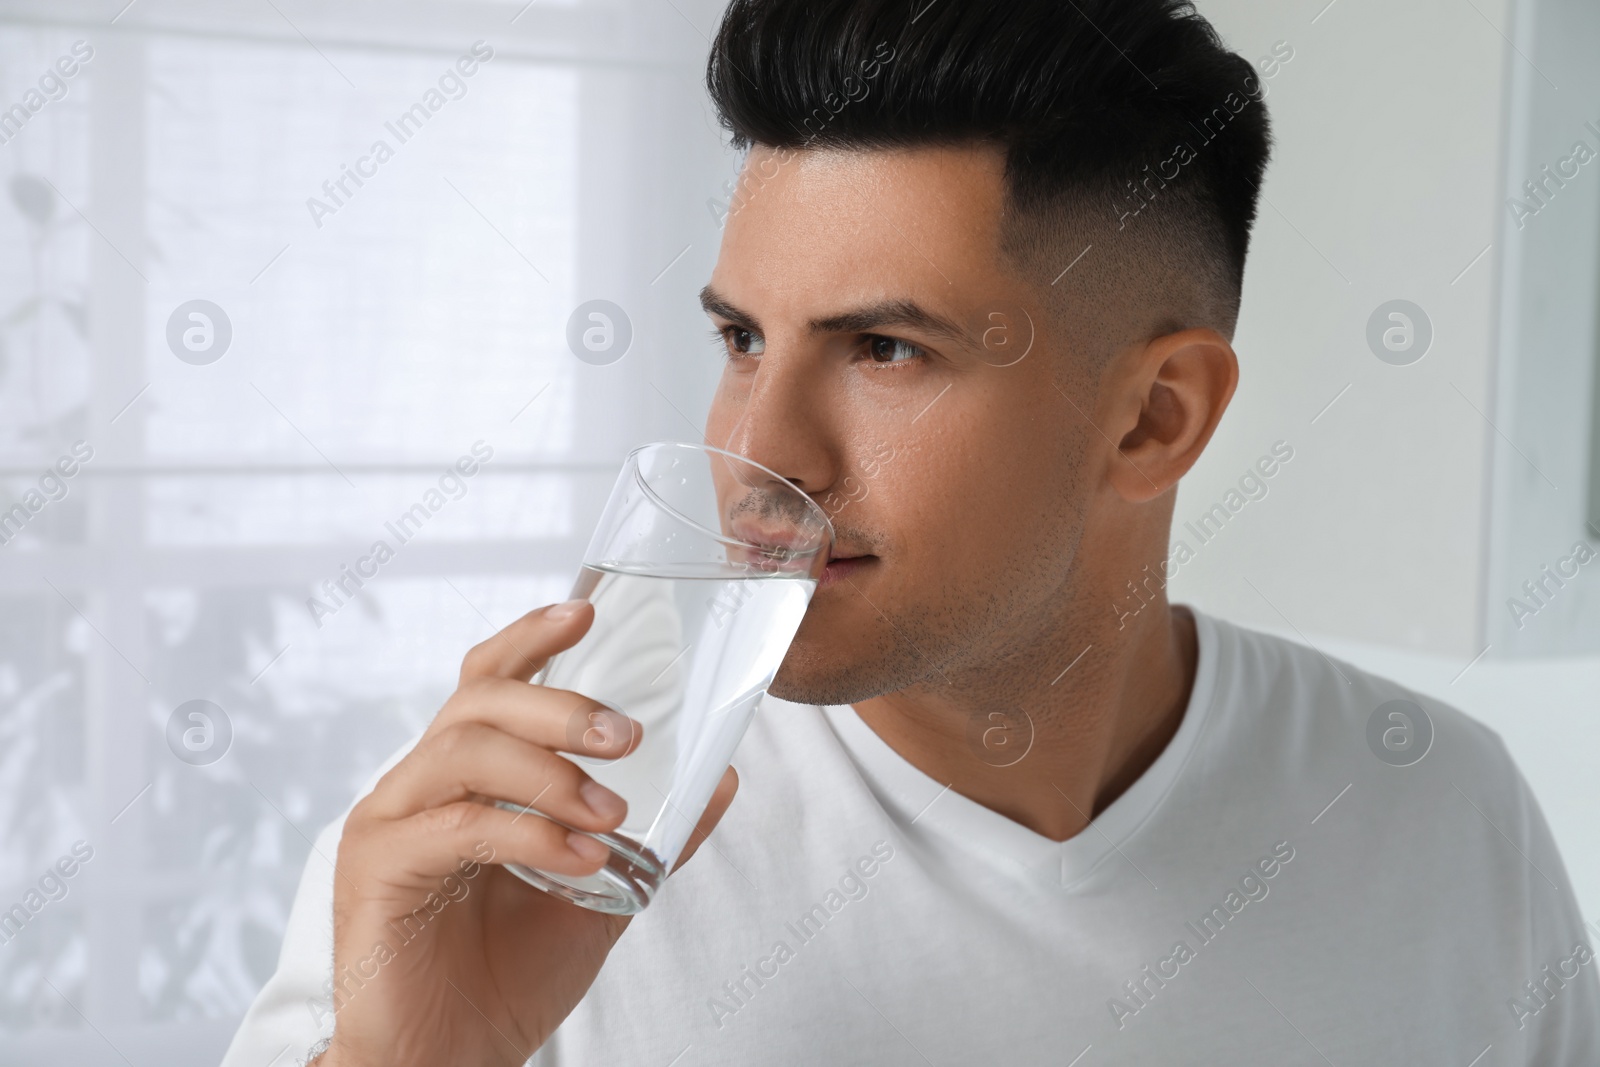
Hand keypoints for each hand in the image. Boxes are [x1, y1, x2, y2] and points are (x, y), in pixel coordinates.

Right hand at [314, 600, 739, 1066]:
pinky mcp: (377, 868)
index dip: (533, 637)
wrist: (452, 1059)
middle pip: (480, 700)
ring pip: (465, 749)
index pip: (490, 679)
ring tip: (610, 810)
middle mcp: (423, 783)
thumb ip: (654, 836)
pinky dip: (527, 833)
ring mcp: (393, 820)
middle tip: (628, 734)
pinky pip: (457, 825)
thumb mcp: (602, 893)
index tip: (590, 609)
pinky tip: (579, 856)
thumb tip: (722, 778)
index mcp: (468, 775)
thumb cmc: (510, 973)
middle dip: (561, 705)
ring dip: (550, 772)